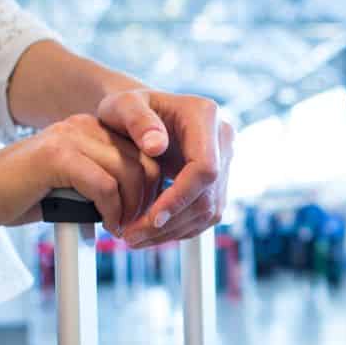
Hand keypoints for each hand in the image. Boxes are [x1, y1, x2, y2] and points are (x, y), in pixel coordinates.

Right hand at [0, 114, 161, 231]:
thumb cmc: (18, 195)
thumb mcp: (71, 187)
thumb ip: (102, 183)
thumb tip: (140, 205)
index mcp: (89, 128)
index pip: (144, 151)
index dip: (151, 186)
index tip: (142, 214)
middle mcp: (83, 125)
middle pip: (143, 160)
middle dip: (146, 199)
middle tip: (134, 226)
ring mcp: (69, 137)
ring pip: (128, 173)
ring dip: (130, 208)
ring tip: (119, 228)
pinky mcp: (56, 156)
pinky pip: (105, 186)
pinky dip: (112, 211)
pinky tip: (104, 224)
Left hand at [97, 89, 234, 246]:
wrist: (137, 115)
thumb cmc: (126, 109)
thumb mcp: (121, 106)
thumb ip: (136, 119)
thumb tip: (157, 146)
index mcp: (204, 116)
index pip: (205, 168)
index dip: (180, 198)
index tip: (151, 219)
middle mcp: (222, 140)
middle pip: (208, 196)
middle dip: (171, 222)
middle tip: (132, 237)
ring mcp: (224, 162)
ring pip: (209, 211)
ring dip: (173, 231)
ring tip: (136, 238)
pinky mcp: (218, 182)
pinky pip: (204, 215)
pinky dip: (178, 229)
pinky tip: (150, 233)